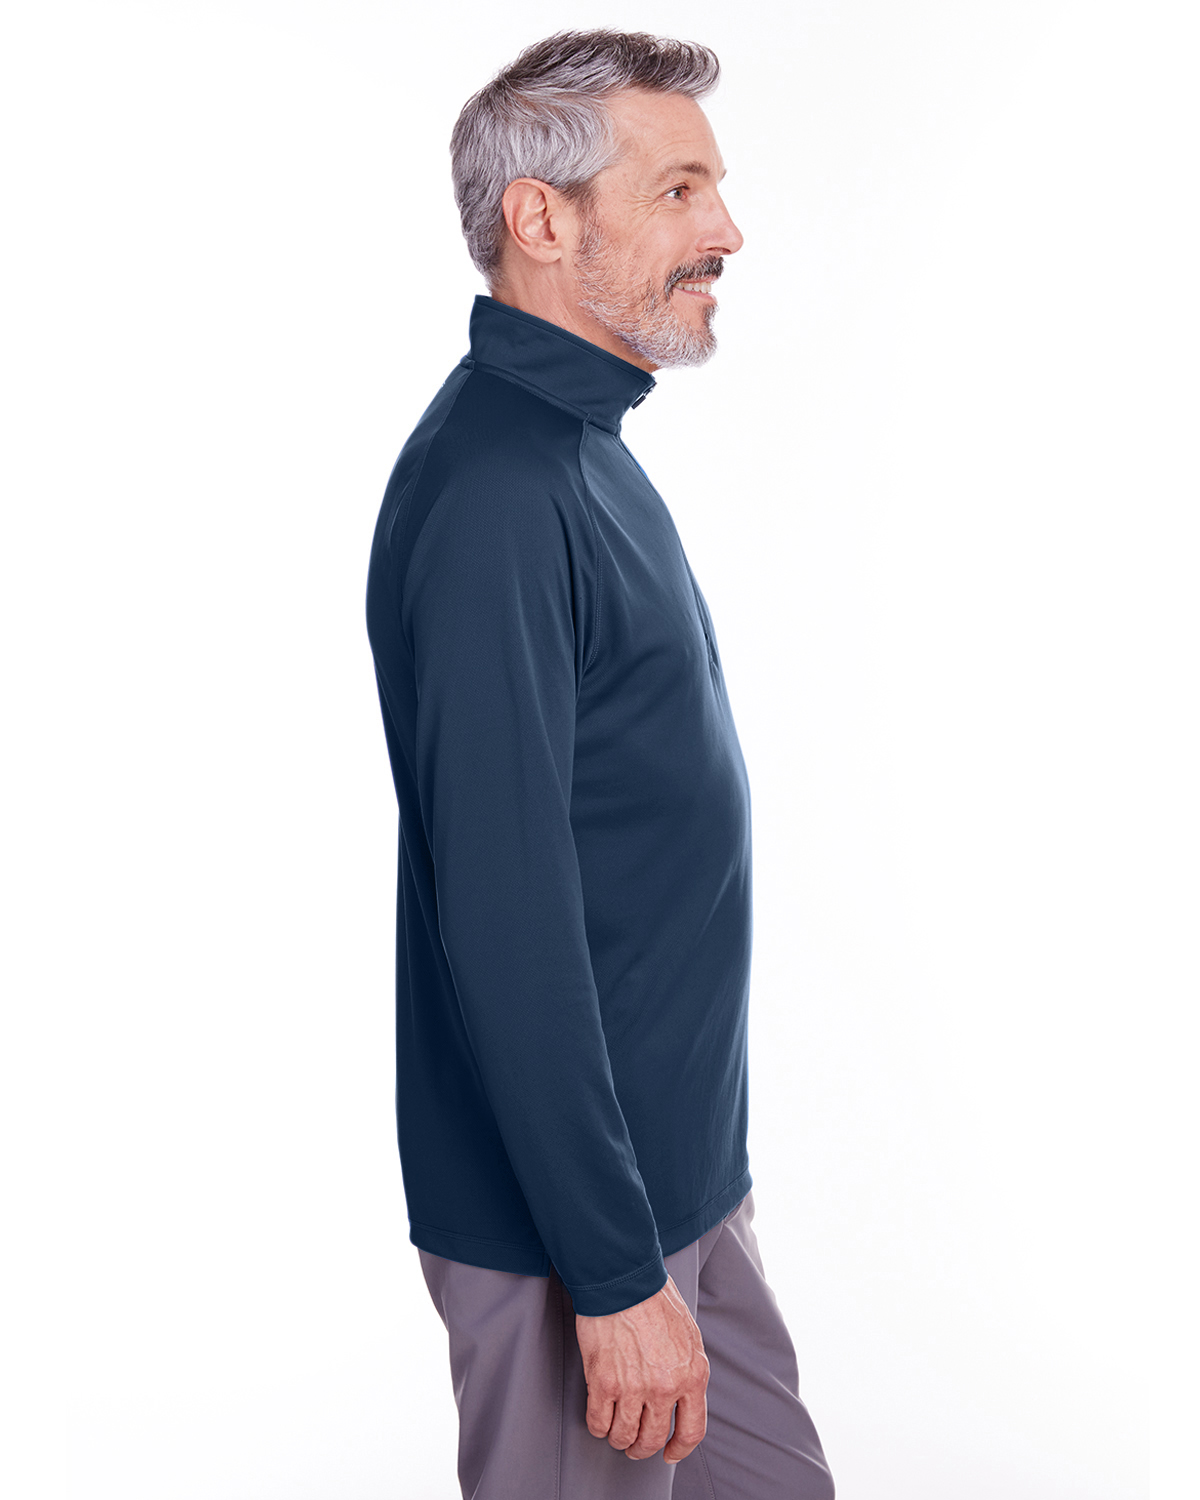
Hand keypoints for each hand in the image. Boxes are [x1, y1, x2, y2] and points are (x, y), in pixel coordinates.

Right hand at [574, 1273, 708, 1463]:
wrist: (623, 1279)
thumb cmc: (653, 1298)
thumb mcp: (688, 1336)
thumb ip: (687, 1370)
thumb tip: (682, 1395)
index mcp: (692, 1375)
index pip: (692, 1430)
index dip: (679, 1449)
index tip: (670, 1453)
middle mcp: (666, 1387)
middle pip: (653, 1439)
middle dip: (642, 1448)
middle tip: (635, 1445)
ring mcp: (634, 1388)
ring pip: (624, 1436)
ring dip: (619, 1438)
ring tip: (616, 1432)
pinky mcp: (604, 1382)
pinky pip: (599, 1422)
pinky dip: (598, 1426)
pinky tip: (600, 1419)